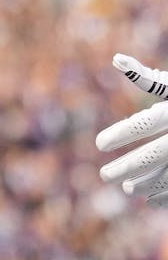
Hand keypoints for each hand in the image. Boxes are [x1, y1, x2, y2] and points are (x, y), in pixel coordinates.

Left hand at [97, 53, 167, 205]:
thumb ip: (146, 77)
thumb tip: (116, 58)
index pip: (143, 124)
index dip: (120, 134)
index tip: (99, 144)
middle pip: (153, 155)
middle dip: (127, 166)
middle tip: (104, 175)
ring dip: (147, 184)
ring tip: (128, 189)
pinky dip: (167, 196)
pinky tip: (152, 201)